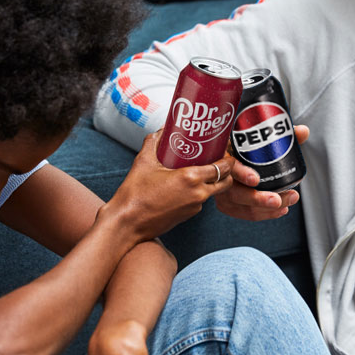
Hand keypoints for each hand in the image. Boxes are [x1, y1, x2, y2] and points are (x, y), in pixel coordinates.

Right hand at [103, 131, 233, 243]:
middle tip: (217, 160)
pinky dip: (199, 192)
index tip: (223, 152)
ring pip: (213, 192)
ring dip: (212, 182)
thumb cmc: (135, 194)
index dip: (227, 159)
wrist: (127, 223)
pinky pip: (200, 201)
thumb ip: (153, 142)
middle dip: (226, 172)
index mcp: (190, 179)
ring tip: (200, 170)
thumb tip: (161, 131)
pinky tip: (186, 184)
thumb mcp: (143, 162)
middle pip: (225, 182)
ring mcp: (195, 207)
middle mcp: (198, 194)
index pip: (222, 168)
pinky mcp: (188, 216)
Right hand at [215, 125, 308, 220]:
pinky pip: (245, 213)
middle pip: (236, 193)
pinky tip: (280, 210)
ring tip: (287, 202)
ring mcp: (222, 192)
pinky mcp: (227, 204)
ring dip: (266, 208)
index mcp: (225, 155)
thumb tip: (303, 131)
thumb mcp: (257, 138)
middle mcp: (220, 175)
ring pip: (242, 206)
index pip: (229, 166)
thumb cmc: (243, 147)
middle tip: (278, 199)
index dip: (241, 173)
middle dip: (259, 199)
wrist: (228, 156)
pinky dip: (264, 214)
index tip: (255, 179)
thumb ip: (281, 135)